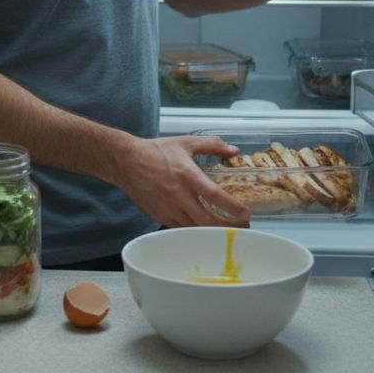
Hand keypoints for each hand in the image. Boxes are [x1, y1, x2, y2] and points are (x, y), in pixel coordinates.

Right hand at [108, 135, 251, 227]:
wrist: (126, 161)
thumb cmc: (156, 151)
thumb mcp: (186, 142)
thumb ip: (212, 145)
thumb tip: (233, 150)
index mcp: (187, 175)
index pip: (214, 196)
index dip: (233, 208)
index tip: (246, 214)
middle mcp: (178, 195)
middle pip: (207, 219)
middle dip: (227, 227)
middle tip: (241, 227)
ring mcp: (168, 208)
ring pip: (195, 228)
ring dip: (212, 230)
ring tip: (226, 229)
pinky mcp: (160, 215)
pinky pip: (181, 228)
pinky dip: (195, 230)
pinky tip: (204, 227)